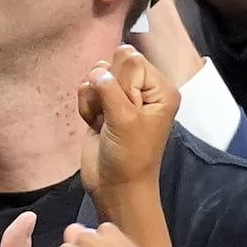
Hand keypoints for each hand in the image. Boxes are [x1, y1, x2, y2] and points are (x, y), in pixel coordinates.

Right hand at [79, 43, 176, 200]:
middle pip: (113, 62)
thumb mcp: (126, 120)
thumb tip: (97, 70)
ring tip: (103, 121)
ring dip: (93, 98)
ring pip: (96, 75)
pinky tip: (95, 124)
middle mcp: (143, 89)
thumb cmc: (129, 157)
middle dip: (105, 87)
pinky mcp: (103, 105)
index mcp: (160, 89)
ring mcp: (122, 96)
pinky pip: (86, 89)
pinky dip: (86, 106)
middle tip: (113, 114)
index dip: (122, 82)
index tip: (127, 109)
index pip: (132, 59)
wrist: (115, 187)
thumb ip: (111, 88)